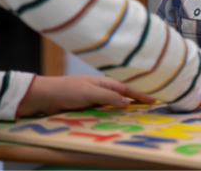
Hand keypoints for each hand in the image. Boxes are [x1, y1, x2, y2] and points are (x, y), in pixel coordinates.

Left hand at [18, 75, 154, 116]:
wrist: (46, 95)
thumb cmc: (68, 90)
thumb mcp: (90, 93)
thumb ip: (109, 97)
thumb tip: (127, 103)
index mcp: (104, 83)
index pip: (127, 90)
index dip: (141, 96)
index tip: (154, 100)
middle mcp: (102, 89)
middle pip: (123, 95)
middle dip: (137, 99)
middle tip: (150, 106)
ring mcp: (95, 97)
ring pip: (115, 102)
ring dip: (126, 106)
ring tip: (138, 112)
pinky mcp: (88, 105)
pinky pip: (105, 108)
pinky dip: (114, 111)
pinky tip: (117, 116)